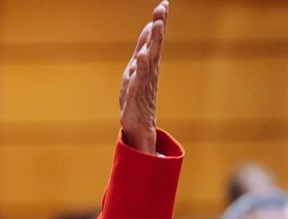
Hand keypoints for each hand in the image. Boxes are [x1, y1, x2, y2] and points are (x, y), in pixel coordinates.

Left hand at [119, 0, 168, 153]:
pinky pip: (140, 78)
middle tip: (162, 8)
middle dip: (159, 26)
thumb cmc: (137, 95)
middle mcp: (151, 70)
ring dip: (153, 42)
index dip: (159, 22)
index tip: (164, 3)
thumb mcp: (136, 67)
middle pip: (156, 45)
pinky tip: (141, 55)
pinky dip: (141, 67)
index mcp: (150, 63)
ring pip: (150, 59)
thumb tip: (150, 26)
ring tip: (156, 25)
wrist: (138, 123)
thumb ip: (143, 47)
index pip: (155, 39)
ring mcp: (145, 82)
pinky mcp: (137, 94)